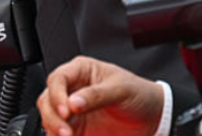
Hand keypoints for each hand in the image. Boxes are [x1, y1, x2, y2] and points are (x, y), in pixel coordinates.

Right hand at [37, 57, 163, 135]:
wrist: (154, 117)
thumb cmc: (139, 94)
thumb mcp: (121, 89)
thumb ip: (96, 95)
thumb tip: (74, 102)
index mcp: (81, 71)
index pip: (58, 79)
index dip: (57, 95)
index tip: (67, 111)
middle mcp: (72, 90)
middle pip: (47, 100)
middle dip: (53, 117)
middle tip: (66, 132)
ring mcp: (73, 111)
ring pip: (49, 119)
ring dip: (54, 130)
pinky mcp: (77, 130)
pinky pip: (59, 134)